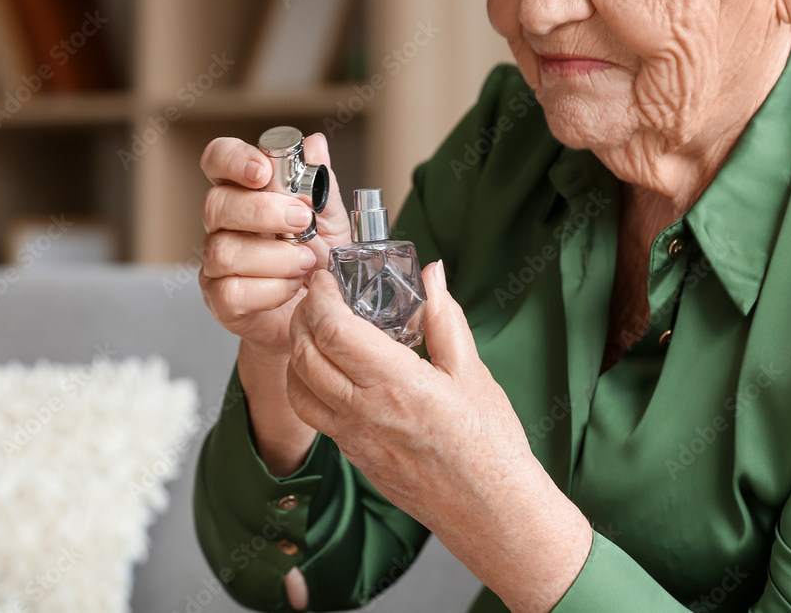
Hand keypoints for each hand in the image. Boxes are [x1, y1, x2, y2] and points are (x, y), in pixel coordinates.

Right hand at [198, 135, 350, 352]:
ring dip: (274, 256)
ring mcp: (216, 264)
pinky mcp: (220, 301)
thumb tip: (314, 144)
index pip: (218, 160)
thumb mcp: (330, 220)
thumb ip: (320, 185)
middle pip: (215, 204)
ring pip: (224, 250)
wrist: (319, 316)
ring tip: (306, 263)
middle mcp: (223, 225)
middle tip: (303, 222)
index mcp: (245, 194)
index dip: (234, 159)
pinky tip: (291, 288)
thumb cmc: (318, 263)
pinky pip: (232, 292)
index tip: (263, 171)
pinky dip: (270, 289)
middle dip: (262, 211)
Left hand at [287, 262, 591, 611]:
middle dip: (304, 316)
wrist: (492, 514)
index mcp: (397, 386)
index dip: (321, 297)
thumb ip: (444, 319)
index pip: (334, 331)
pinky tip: (329, 371)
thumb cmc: (491, 448)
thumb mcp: (472, 373)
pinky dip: (306, 384)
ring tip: (318, 329)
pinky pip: (313, 415)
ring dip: (298, 351)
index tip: (327, 278)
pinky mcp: (354, 458)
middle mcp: (365, 413)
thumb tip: (432, 276)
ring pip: (298, 388)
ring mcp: (354, 440)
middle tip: (320, 296)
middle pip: (306, 354)